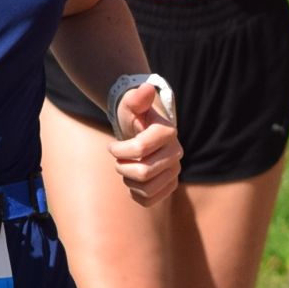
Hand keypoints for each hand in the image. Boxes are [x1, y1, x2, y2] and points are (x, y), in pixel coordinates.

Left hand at [108, 79, 180, 204]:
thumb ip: (136, 98)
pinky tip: (132, 181)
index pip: (140, 149)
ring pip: (146, 188)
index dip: (119, 151)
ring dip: (127, 180)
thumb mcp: (131, 105)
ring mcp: (175, 170)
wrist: (140, 132)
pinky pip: (150, 200)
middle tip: (118, 159)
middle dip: (122, 166)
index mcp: (168, 132)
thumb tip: (146, 88)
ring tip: (125, 168)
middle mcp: (176, 152)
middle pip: (143, 172)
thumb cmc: (133, 117)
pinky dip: (135, 194)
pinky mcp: (171, 185)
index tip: (111, 146)